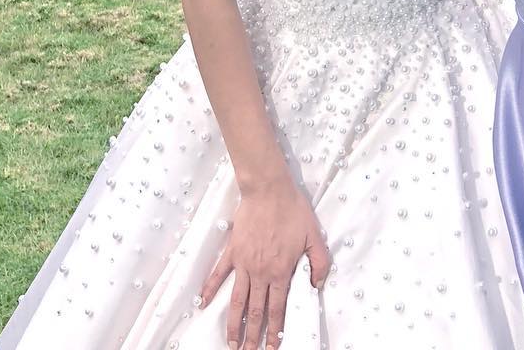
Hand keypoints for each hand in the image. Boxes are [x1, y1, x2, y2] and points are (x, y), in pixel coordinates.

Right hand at [200, 176, 330, 349]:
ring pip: (237, 300)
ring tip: (230, 343)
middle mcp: (260, 273)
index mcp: (281, 271)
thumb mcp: (314, 235)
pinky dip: (210, 290)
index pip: (277, 309)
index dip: (274, 331)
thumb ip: (319, 262)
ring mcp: (244, 263)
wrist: (269, 190)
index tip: (271, 348)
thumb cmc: (293, 210)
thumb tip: (317, 285)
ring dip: (233, 324)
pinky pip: (218, 274)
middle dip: (252, 336)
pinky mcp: (232, 251)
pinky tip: (203, 304)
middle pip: (255, 311)